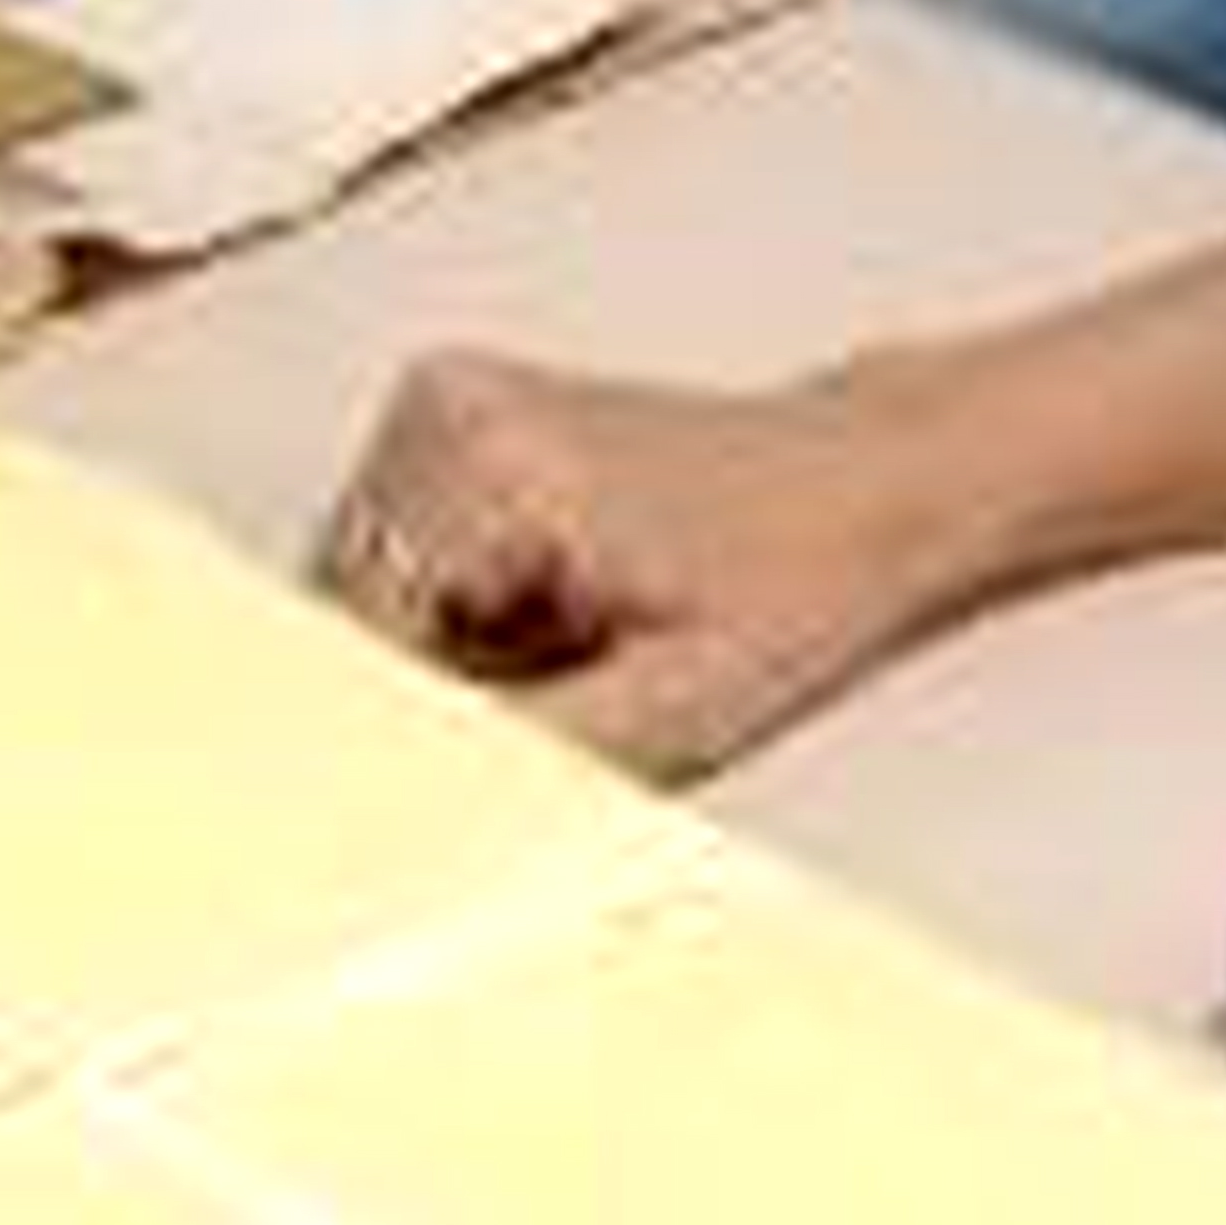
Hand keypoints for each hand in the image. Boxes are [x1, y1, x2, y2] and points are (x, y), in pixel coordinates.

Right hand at [315, 344, 977, 774]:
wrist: (874, 484)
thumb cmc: (807, 578)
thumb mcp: (673, 714)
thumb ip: (521, 763)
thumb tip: (404, 820)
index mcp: (492, 463)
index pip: (360, 642)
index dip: (403, 736)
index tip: (471, 781)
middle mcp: (446, 409)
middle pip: (352, 619)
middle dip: (431, 695)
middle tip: (566, 700)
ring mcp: (444, 404)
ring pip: (371, 600)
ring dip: (447, 660)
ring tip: (574, 650)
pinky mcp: (458, 424)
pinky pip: (405, 563)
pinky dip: (465, 618)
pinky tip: (557, 618)